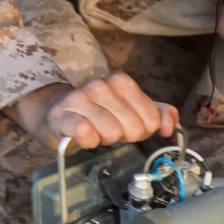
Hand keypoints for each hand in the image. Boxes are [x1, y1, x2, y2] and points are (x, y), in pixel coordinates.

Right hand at [6, 73, 178, 150]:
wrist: (54, 111)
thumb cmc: (96, 112)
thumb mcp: (130, 108)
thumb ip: (157, 113)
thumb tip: (169, 127)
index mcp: (121, 81)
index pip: (151, 119)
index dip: (142, 130)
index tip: (127, 126)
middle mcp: (101, 85)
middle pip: (134, 129)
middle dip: (124, 136)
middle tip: (109, 130)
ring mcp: (81, 98)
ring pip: (112, 133)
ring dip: (105, 140)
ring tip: (95, 132)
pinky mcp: (63, 115)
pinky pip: (86, 134)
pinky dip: (89, 142)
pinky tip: (84, 138)